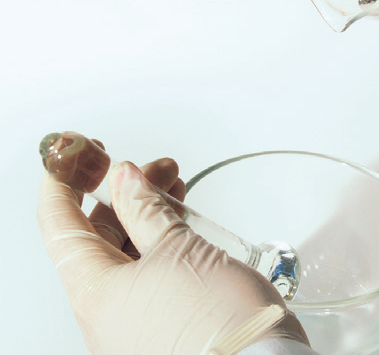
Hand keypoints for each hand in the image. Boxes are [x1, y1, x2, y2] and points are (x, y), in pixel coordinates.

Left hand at [38, 157, 307, 354]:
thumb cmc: (220, 322)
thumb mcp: (178, 250)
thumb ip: (146, 209)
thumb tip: (125, 178)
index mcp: (95, 294)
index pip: (59, 226)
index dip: (63, 182)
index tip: (77, 156)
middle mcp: (106, 313)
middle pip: (96, 236)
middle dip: (122, 193)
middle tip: (148, 168)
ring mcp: (132, 319)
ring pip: (125, 251)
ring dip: (145, 212)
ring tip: (171, 184)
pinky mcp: (160, 320)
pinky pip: (146, 271)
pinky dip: (159, 238)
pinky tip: (177, 218)